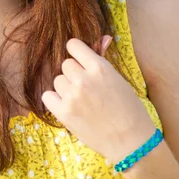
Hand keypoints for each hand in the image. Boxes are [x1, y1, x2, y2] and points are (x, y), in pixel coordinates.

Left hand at [41, 35, 156, 164]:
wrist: (131, 141)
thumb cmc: (129, 109)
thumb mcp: (119, 79)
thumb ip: (103, 59)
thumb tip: (103, 37)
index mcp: (100, 67)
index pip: (73, 45)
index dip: (77, 53)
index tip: (80, 61)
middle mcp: (83, 79)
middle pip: (66, 64)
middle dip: (74, 74)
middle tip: (87, 88)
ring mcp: (72, 96)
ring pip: (57, 80)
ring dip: (65, 87)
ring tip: (81, 100)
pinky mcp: (63, 112)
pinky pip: (47, 96)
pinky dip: (55, 100)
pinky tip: (68, 106)